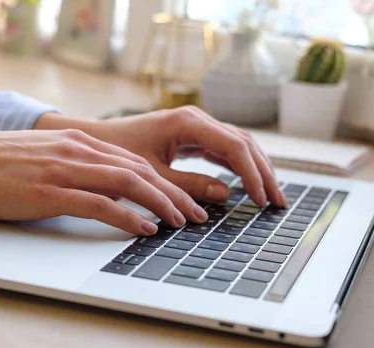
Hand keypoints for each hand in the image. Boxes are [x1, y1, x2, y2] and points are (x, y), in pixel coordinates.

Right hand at [0, 130, 208, 234]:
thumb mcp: (43, 156)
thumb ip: (73, 165)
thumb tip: (99, 187)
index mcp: (77, 141)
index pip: (132, 160)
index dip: (162, 181)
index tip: (181, 198)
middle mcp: (77, 150)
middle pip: (139, 170)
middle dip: (173, 193)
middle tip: (195, 214)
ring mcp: (65, 170)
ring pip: (128, 184)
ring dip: (160, 204)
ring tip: (181, 222)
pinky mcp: (51, 193)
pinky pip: (100, 204)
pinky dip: (128, 217)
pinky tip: (144, 228)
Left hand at [35, 107, 286, 207]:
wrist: (95, 139)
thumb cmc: (117, 153)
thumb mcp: (152, 174)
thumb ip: (188, 186)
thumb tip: (226, 195)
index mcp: (189, 123)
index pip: (234, 147)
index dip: (253, 174)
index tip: (262, 200)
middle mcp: (197, 119)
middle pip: (244, 143)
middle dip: (263, 173)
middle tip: (278, 202)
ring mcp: (196, 126)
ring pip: (238, 145)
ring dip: (256, 169)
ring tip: (271, 196)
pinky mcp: (192, 136)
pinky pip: (224, 149)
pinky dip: (239, 167)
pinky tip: (248, 185)